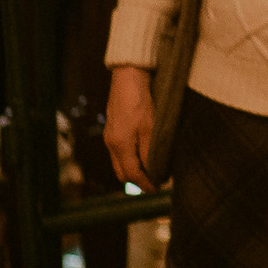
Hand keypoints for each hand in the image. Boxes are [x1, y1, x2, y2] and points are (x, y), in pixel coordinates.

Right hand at [105, 65, 157, 191]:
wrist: (128, 78)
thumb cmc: (141, 101)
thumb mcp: (150, 127)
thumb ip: (149, 151)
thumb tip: (153, 171)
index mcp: (120, 145)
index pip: (131, 174)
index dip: (145, 184)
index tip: (157, 189)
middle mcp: (111, 144)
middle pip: (121, 172)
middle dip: (136, 181)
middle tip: (155, 182)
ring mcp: (110, 136)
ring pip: (119, 163)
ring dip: (132, 170)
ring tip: (151, 170)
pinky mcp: (112, 129)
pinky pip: (118, 152)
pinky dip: (129, 159)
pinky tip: (142, 155)